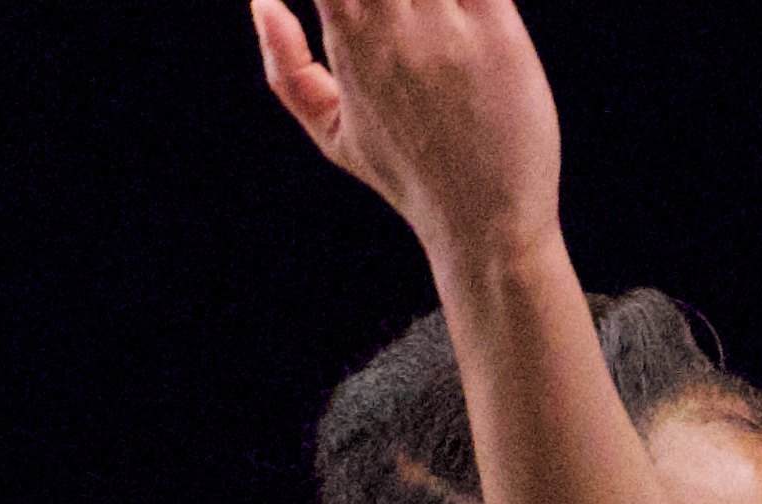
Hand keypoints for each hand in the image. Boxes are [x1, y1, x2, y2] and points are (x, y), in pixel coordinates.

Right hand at [249, 0, 558, 260]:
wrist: (486, 224)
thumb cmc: (410, 177)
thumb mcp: (331, 133)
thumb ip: (286, 68)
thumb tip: (262, 2)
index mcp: (348, 40)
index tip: (351, 2)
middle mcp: (394, 27)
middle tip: (394, 12)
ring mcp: (448, 29)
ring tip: (427, 19)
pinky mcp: (499, 32)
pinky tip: (464, 10)